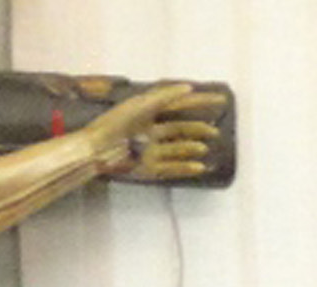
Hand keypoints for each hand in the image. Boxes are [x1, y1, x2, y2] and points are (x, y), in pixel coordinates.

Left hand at [85, 83, 222, 183]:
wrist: (97, 151)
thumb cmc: (115, 123)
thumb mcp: (141, 104)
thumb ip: (165, 95)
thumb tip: (189, 88)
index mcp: (148, 112)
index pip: (178, 105)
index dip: (198, 103)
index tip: (218, 101)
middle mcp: (151, 131)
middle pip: (180, 128)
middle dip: (198, 129)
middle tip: (215, 131)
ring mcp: (151, 150)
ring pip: (178, 148)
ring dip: (193, 148)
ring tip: (205, 148)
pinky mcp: (149, 168)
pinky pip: (172, 168)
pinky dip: (186, 168)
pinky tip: (200, 167)